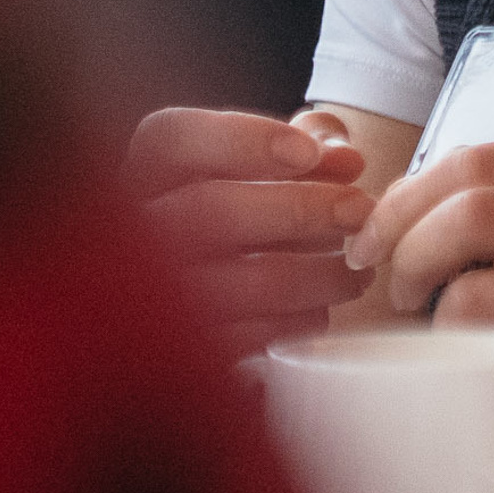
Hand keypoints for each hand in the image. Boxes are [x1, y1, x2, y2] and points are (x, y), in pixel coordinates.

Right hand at [124, 106, 373, 356]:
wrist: (211, 307)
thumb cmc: (251, 215)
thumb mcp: (272, 164)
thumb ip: (307, 141)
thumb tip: (340, 152)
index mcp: (149, 172)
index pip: (173, 139)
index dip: (243, 140)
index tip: (309, 152)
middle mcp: (133, 231)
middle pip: (208, 210)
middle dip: (299, 208)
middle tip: (360, 209)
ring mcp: (146, 296)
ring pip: (232, 283)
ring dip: (315, 274)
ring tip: (359, 268)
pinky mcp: (175, 352)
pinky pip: (240, 339)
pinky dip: (294, 322)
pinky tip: (322, 309)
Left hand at [343, 135, 493, 321]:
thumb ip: (486, 198)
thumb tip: (394, 200)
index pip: (474, 158)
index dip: (403, 199)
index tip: (369, 241)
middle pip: (468, 187)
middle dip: (405, 236)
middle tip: (397, 282)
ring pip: (471, 219)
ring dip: (418, 270)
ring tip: (426, 306)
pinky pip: (476, 297)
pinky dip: (448, 320)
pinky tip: (473, 339)